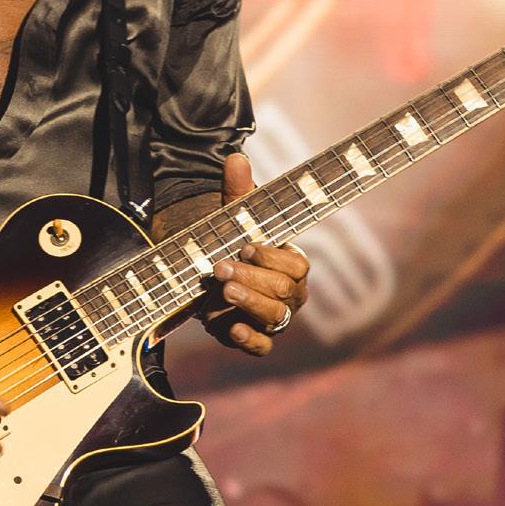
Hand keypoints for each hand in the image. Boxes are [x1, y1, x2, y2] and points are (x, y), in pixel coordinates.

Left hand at [198, 154, 309, 355]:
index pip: (297, 264)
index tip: (246, 246)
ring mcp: (274, 319)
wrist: (207, 274)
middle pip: (284, 290)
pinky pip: (263, 347)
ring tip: (224, 290)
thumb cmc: (231, 242)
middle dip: (253, 278)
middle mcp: (290, 294)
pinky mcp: (255, 339)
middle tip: (221, 268)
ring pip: (275, 317)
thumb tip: (235, 158)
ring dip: (250, 302)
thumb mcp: (233, 216)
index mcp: (292, 264)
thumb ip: (237, 191)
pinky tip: (233, 328)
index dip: (272, 256)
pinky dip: (250, 339)